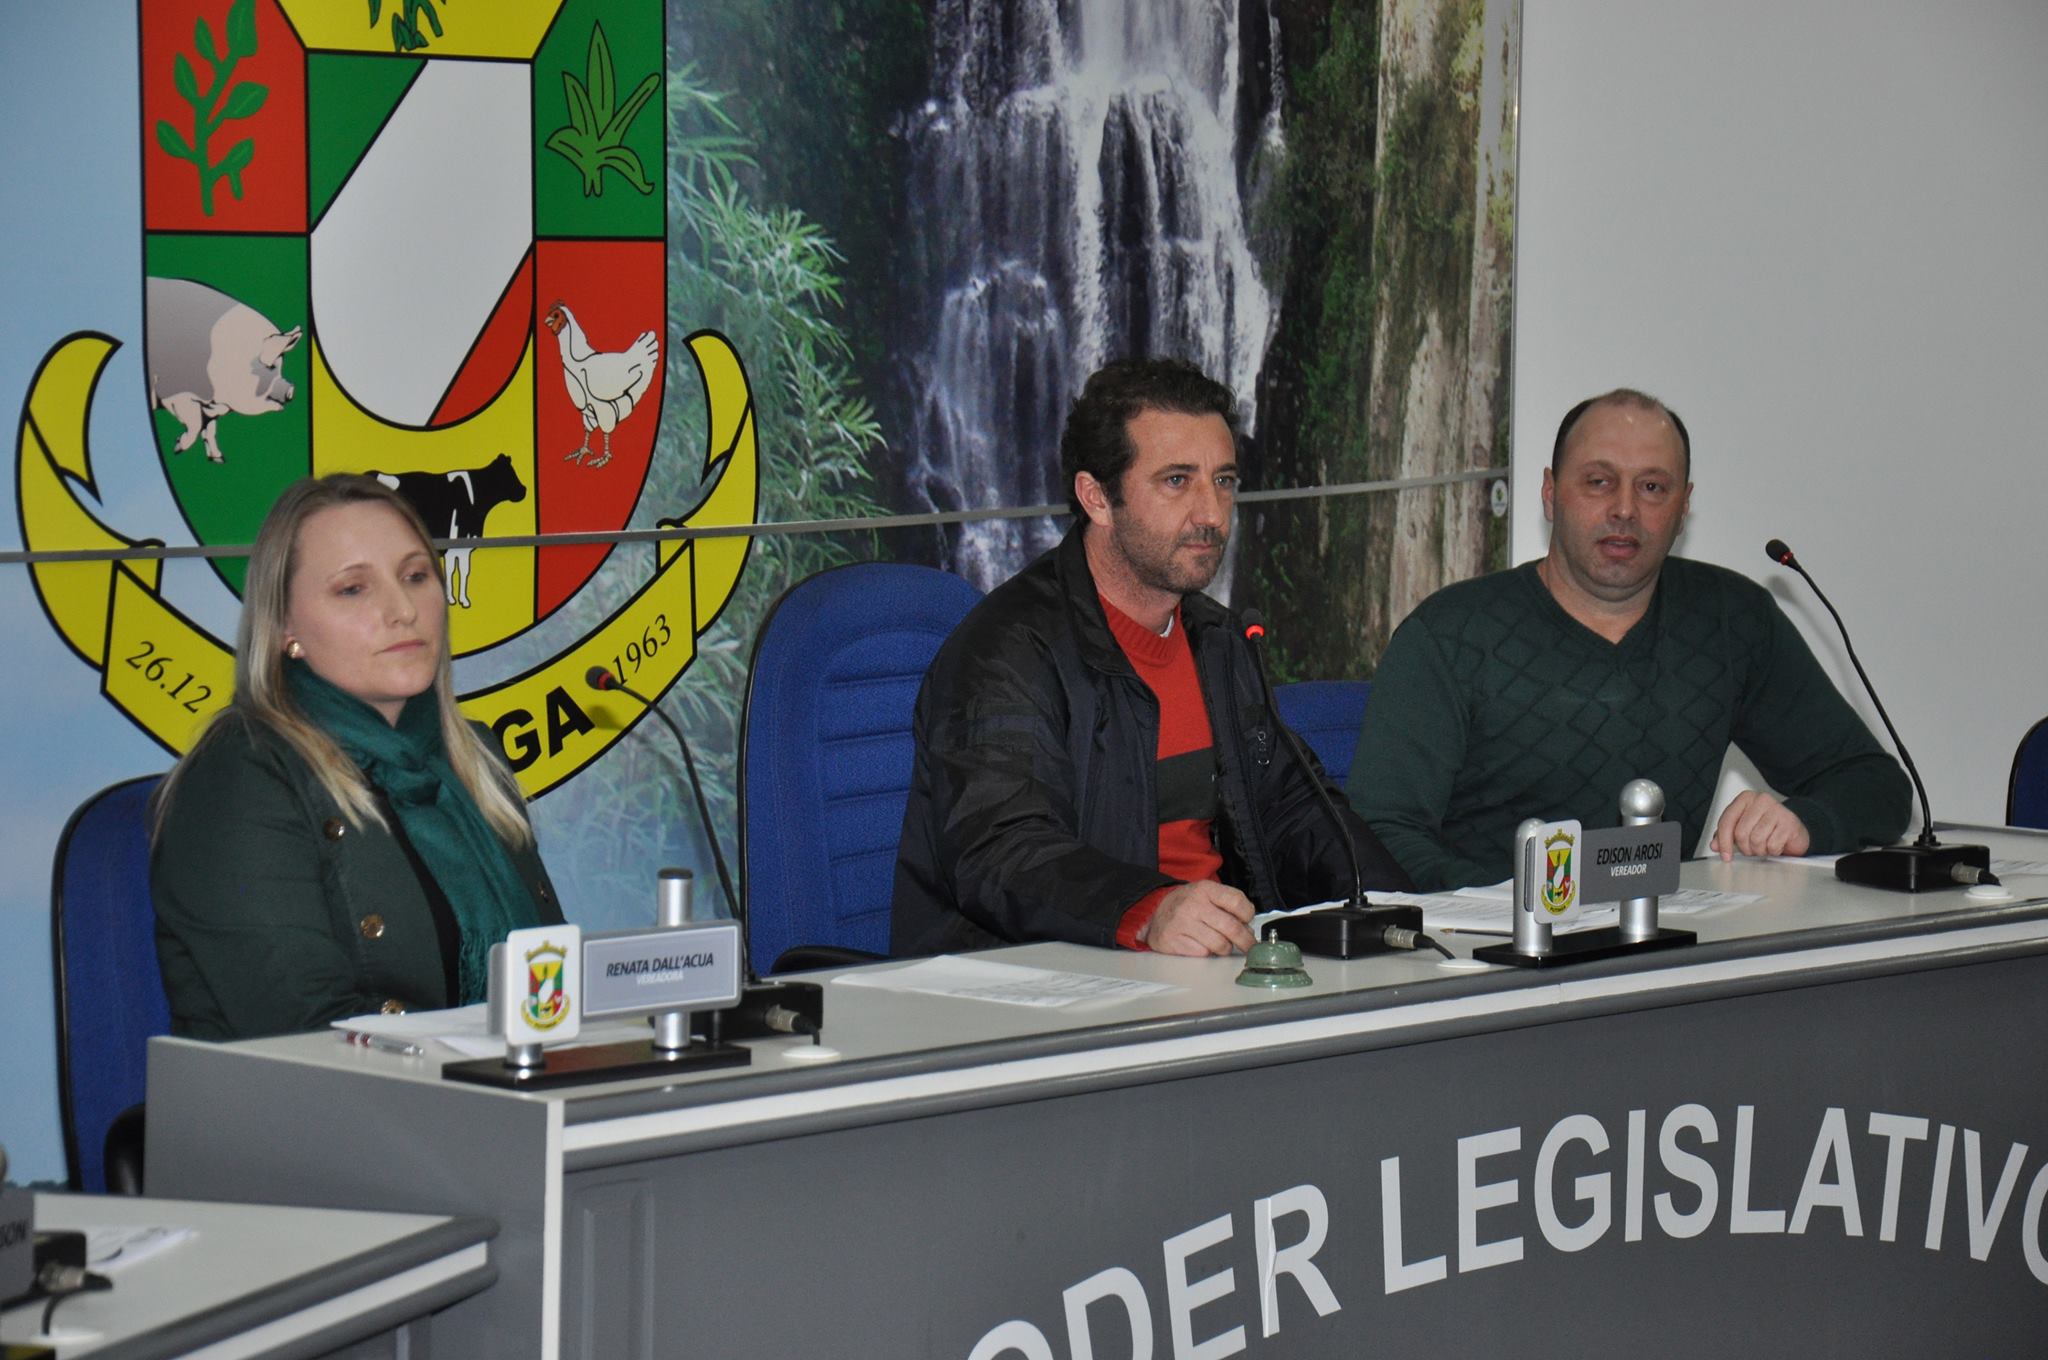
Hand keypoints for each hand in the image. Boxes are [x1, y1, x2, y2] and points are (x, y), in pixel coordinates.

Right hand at [1140, 881, 1257, 955]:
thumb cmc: (1186, 905)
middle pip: (1232, 928)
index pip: (1237, 902)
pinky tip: (1201, 945)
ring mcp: (1182, 923)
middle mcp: (1193, 905)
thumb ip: (1228, 906)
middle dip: (1246, 941)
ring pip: (1220, 945)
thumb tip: (1248, 929)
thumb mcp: (1206, 895)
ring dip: (1225, 948)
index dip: (1248, 915)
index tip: (1248, 921)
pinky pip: (1203, 954)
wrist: (1154, 914)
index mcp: (1204, 889)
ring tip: (1220, 943)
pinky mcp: (1174, 941)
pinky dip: (1207, 952)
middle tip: (1249, 946)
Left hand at [1710, 791, 1811, 859]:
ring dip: (1759, 850)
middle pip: (1741, 833)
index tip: (1725, 855)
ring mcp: (1776, 810)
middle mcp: (1761, 800)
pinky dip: (1772, 851)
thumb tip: (1715, 845)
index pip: (1727, 821)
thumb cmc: (1768, 828)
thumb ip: (1727, 834)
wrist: (1795, 831)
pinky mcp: (1789, 822)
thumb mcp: (1744, 828)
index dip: (1723, 841)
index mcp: (1745, 798)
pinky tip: (1776, 846)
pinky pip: (1772, 845)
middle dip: (1745, 848)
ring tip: (1764, 847)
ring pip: (1756, 839)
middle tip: (1751, 850)